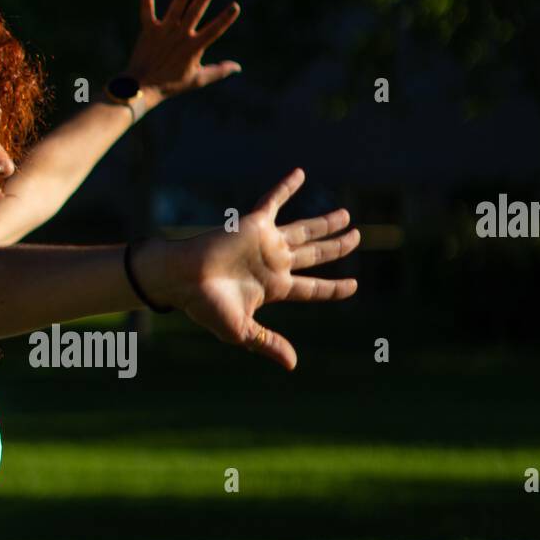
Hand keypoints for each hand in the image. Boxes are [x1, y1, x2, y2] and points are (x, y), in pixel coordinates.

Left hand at [124, 0, 241, 106]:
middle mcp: (180, 36)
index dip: (225, 18)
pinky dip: (146, 2)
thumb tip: (238, 67)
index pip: (214, 30)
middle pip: (194, 13)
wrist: (143, 87)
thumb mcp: (198, 80)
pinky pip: (147, 14)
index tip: (235, 6)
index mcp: (193, 47)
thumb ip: (218, 71)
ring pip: (174, 10)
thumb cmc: (172, 84)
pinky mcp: (148, 31)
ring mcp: (164, 32)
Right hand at [145, 168, 359, 369]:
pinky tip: (301, 174)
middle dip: (336, 247)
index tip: (354, 286)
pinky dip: (286, 188)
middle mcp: (274, 263)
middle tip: (357, 237)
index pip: (312, 288)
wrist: (181, 280)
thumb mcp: (242, 331)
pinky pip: (273, 201)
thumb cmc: (206, 307)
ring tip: (346, 215)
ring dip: (326, 222)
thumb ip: (269, 343)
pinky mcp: (253, 225)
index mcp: (274, 288)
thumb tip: (293, 366)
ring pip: (305, 230)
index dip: (333, 288)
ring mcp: (265, 243)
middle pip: (315, 255)